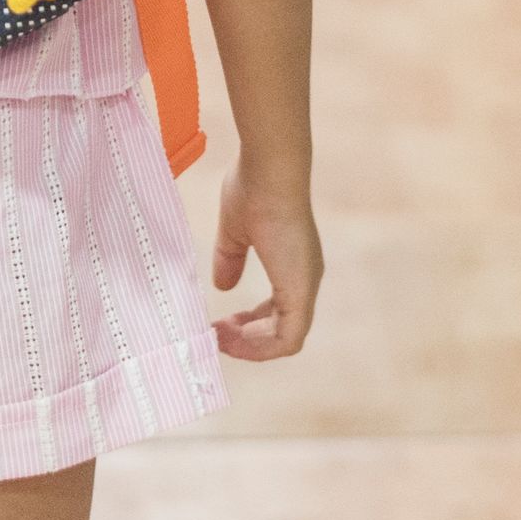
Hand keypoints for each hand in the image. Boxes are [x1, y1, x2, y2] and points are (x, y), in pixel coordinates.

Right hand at [210, 161, 320, 360]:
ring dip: (251, 346)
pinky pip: (287, 339)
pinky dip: (260, 346)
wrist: (270, 173)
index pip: (276, 309)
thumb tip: (222, 285)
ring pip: (284, 339)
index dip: (249, 322)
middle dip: (246, 337)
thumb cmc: (254, 189)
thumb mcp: (235, 231)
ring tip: (219, 339)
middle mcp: (304, 279)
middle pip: (279, 328)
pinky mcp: (300, 293)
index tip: (221, 321)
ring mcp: (304, 287)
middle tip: (216, 334)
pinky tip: (232, 338)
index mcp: (292, 264)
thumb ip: (230, 259)